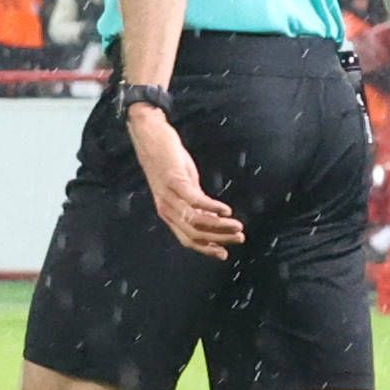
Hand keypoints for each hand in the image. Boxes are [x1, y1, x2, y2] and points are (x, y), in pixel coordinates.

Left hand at [126, 98, 243, 256]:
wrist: (150, 136)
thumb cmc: (167, 160)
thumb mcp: (183, 185)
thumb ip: (195, 202)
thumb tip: (212, 216)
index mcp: (168, 213)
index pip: (187, 239)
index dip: (206, 249)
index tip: (224, 253)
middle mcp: (166, 208)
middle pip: (194, 234)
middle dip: (219, 239)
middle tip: (239, 238)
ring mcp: (170, 195)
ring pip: (196, 220)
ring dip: (220, 226)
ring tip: (238, 226)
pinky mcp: (176, 180)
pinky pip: (196, 201)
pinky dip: (213, 207)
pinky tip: (226, 210)